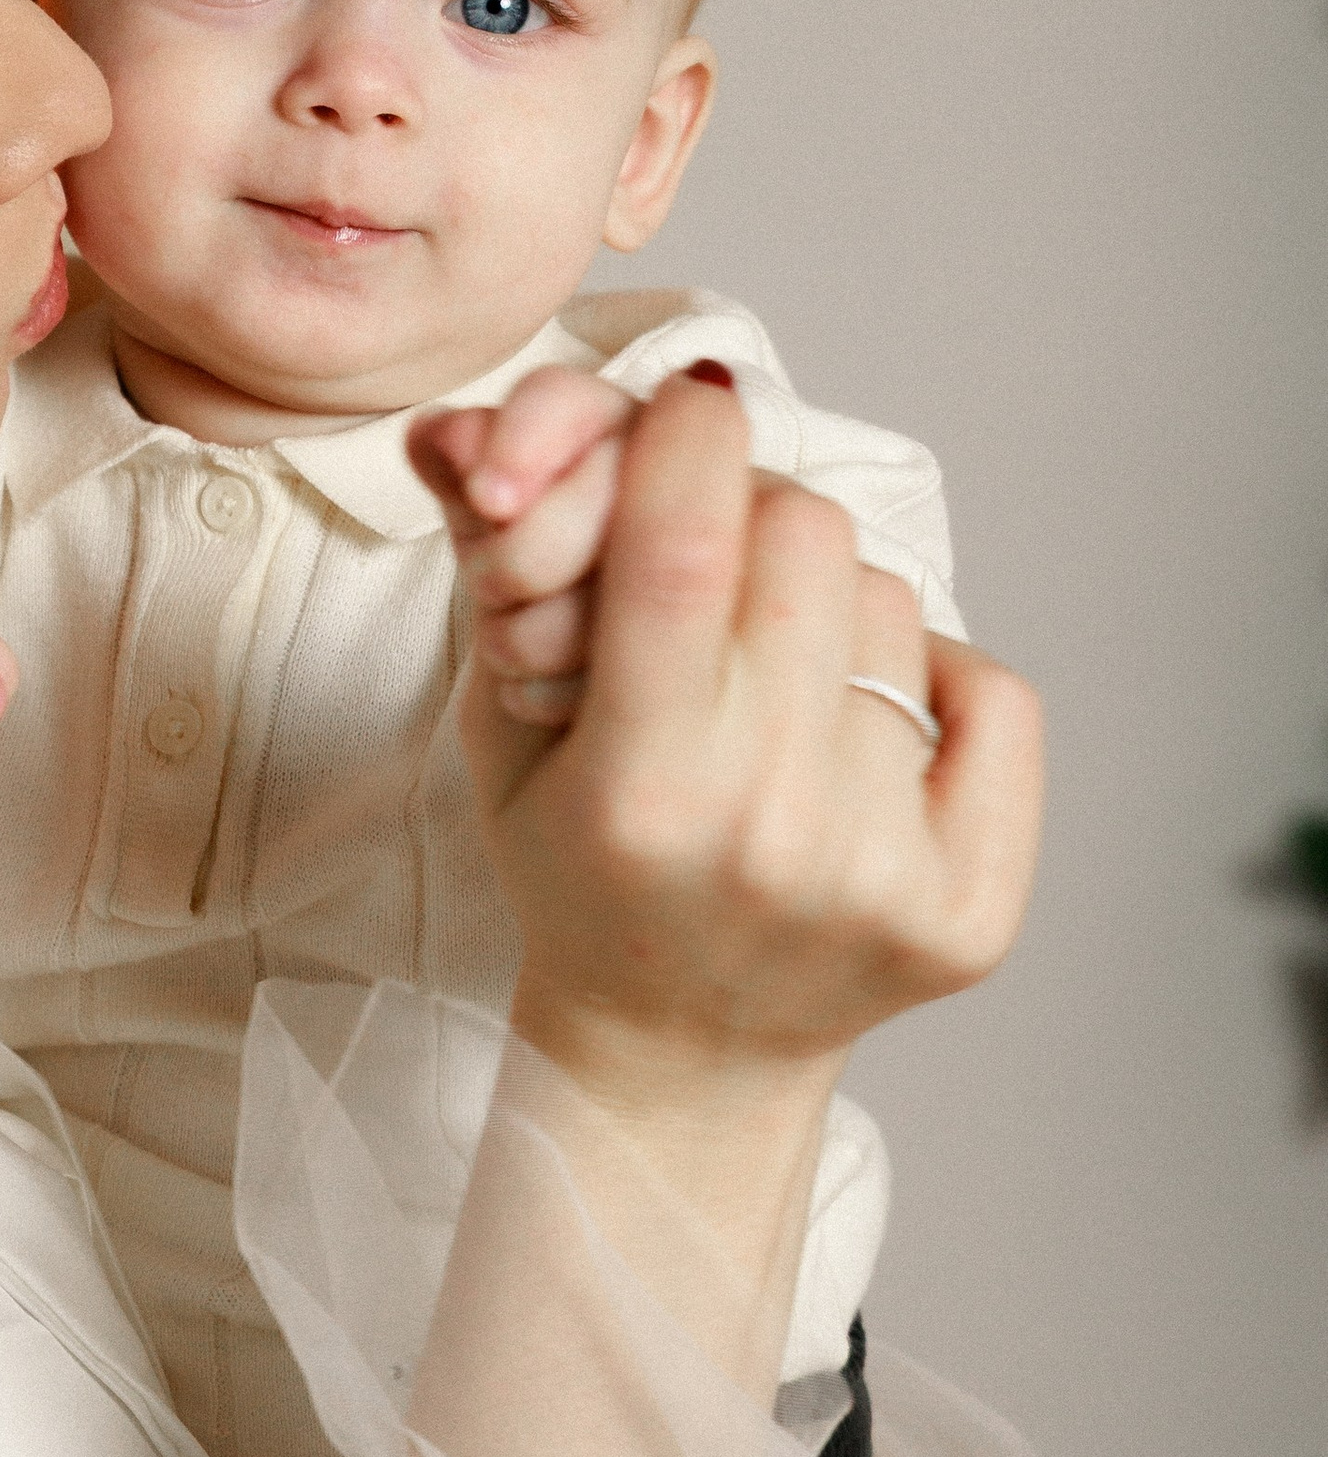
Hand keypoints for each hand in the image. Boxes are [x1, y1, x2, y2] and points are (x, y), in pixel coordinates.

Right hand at [412, 370, 1042, 1078]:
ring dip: (826, 610)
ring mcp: (882, 876)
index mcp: (637, 792)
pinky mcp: (971, 912)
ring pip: (889, 601)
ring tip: (768, 691)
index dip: (687, 438)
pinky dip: (931, 683)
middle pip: (802, 535)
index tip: (687, 404)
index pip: (683, 545)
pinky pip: (992, 691)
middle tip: (704, 572)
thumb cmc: (580, 871)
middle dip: (745, 517)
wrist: (676, 1051)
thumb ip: (496, 565)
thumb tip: (463, 430)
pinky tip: (857, 736)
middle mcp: (770, 835)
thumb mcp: (504, 726)